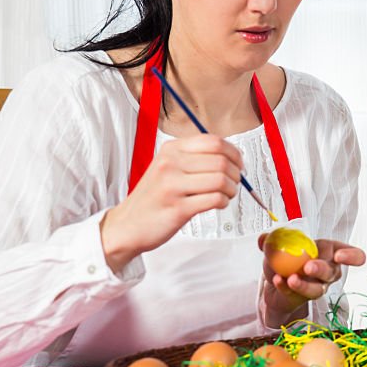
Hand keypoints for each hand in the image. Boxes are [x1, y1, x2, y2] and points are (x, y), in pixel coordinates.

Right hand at [100, 134, 242, 271]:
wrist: (127, 225)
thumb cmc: (153, 198)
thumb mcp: (167, 167)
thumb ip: (194, 158)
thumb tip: (232, 156)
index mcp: (171, 149)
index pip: (214, 142)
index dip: (234, 153)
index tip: (238, 164)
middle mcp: (170, 164)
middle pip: (221, 161)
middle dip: (236, 174)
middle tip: (234, 183)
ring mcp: (173, 186)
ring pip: (221, 180)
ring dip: (232, 189)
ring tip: (226, 194)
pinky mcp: (178, 208)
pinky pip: (215, 199)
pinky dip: (223, 202)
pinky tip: (218, 203)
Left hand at [258, 235, 365, 326]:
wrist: (274, 281)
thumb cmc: (288, 259)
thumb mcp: (282, 244)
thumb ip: (274, 239)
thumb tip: (263, 237)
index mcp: (329, 252)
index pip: (353, 254)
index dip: (352, 256)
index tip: (340, 256)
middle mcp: (327, 272)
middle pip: (333, 272)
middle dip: (321, 269)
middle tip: (308, 267)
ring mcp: (316, 287)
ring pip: (317, 289)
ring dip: (305, 284)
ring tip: (291, 279)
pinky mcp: (302, 298)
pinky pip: (296, 294)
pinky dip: (285, 287)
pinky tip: (278, 280)